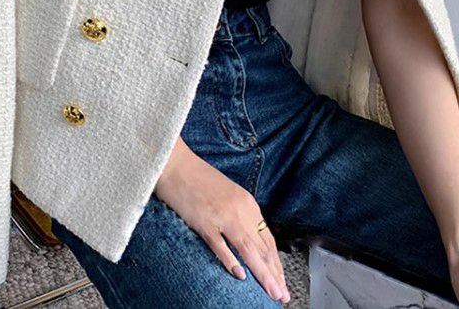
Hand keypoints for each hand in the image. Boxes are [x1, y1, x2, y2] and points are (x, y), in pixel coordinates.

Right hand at [154, 136, 290, 303]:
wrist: (176, 164)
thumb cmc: (198, 178)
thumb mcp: (227, 195)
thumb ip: (239, 215)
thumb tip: (249, 241)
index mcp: (247, 203)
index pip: (267, 239)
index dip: (276, 263)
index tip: (281, 280)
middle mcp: (239, 209)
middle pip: (262, 247)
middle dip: (274, 274)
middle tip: (283, 295)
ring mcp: (222, 216)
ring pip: (248, 250)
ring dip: (263, 274)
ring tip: (272, 292)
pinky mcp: (204, 221)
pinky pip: (220, 245)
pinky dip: (231, 261)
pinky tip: (240, 276)